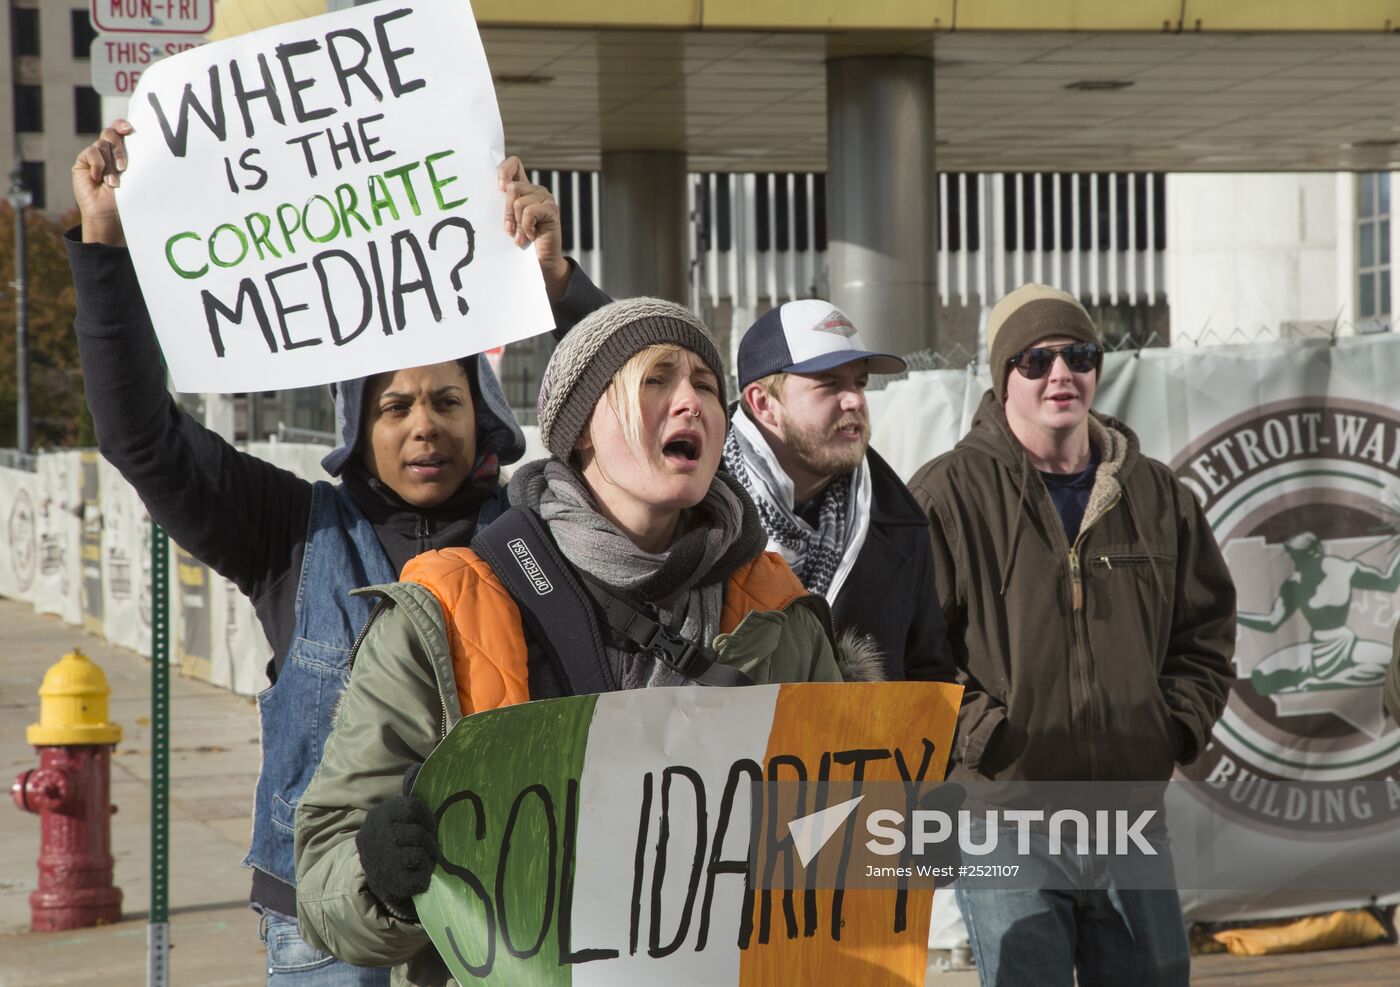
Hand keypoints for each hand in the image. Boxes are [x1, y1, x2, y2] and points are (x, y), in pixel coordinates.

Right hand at [72, 119, 132, 245]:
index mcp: (122, 152)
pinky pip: (91, 153)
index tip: (129, 129)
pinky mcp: (83, 162)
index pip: (120, 130)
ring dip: (110, 164)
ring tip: (114, 182)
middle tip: (123, 167)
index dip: (122, 125)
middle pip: (110, 134)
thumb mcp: (133, 175)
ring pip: (102, 145)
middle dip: (118, 149)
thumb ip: (133, 157)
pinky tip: (99, 179)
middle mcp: (107, 151)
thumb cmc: (127, 197)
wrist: (110, 213)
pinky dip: (98, 165)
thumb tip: (138, 139)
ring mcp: (94, 156)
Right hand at [356, 794, 437, 920]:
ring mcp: (380, 861)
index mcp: (379, 815)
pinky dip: (423, 878)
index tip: (429, 826)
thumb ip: (408, 794)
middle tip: (430, 848)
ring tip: (423, 861)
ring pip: (419, 856)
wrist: (375, 878)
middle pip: (418, 833)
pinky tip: (417, 875)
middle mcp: (375, 836)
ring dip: (427, 860)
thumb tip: (415, 768)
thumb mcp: (396, 817)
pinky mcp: (388, 884)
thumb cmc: (394, 842)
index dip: (427, 818)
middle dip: (429, 842)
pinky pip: (419, 878)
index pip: (412, 807)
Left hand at [498, 155, 568, 302]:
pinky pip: (530, 211)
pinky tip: (530, 237)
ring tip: (520, 237)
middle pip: (513, 187)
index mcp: (524, 188)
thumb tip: (488, 192)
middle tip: (508, 229)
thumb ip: (502, 206)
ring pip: (519, 201)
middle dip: (507, 211)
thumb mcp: (508, 221)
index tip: (500, 189)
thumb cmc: (520, 242)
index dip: (505, 171)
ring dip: (517, 223)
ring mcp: (545, 199)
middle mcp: (535, 190)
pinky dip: (526, 227)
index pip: (514, 163)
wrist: (540, 264)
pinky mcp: (552, 210)